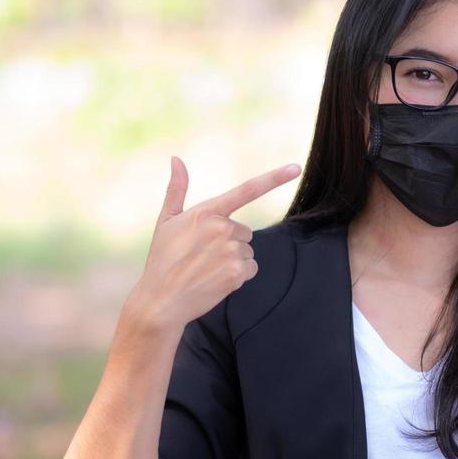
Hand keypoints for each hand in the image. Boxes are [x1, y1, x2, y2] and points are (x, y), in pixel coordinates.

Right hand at [127, 156, 300, 333]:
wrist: (161, 299)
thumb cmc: (162, 258)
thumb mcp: (166, 220)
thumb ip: (176, 189)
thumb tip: (176, 159)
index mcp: (207, 212)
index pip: (247, 190)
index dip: (275, 178)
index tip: (296, 167)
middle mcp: (223, 228)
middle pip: (244, 232)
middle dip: (229, 242)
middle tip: (203, 255)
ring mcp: (232, 250)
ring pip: (248, 251)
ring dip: (234, 259)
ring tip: (207, 268)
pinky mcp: (238, 272)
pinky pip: (251, 268)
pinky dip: (238, 275)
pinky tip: (216, 279)